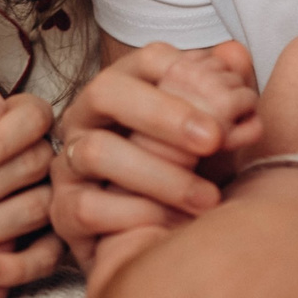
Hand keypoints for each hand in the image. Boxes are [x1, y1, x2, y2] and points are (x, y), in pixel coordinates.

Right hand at [50, 41, 260, 271]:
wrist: (160, 243)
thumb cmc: (186, 178)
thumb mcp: (213, 137)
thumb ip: (227, 95)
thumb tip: (235, 55)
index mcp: (125, 90)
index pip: (145, 61)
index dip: (183, 71)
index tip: (228, 98)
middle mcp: (86, 118)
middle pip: (107, 90)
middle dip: (163, 113)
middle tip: (214, 140)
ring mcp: (68, 162)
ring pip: (96, 151)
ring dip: (159, 174)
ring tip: (208, 200)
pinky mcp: (62, 210)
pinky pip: (87, 208)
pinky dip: (135, 215)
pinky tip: (172, 228)